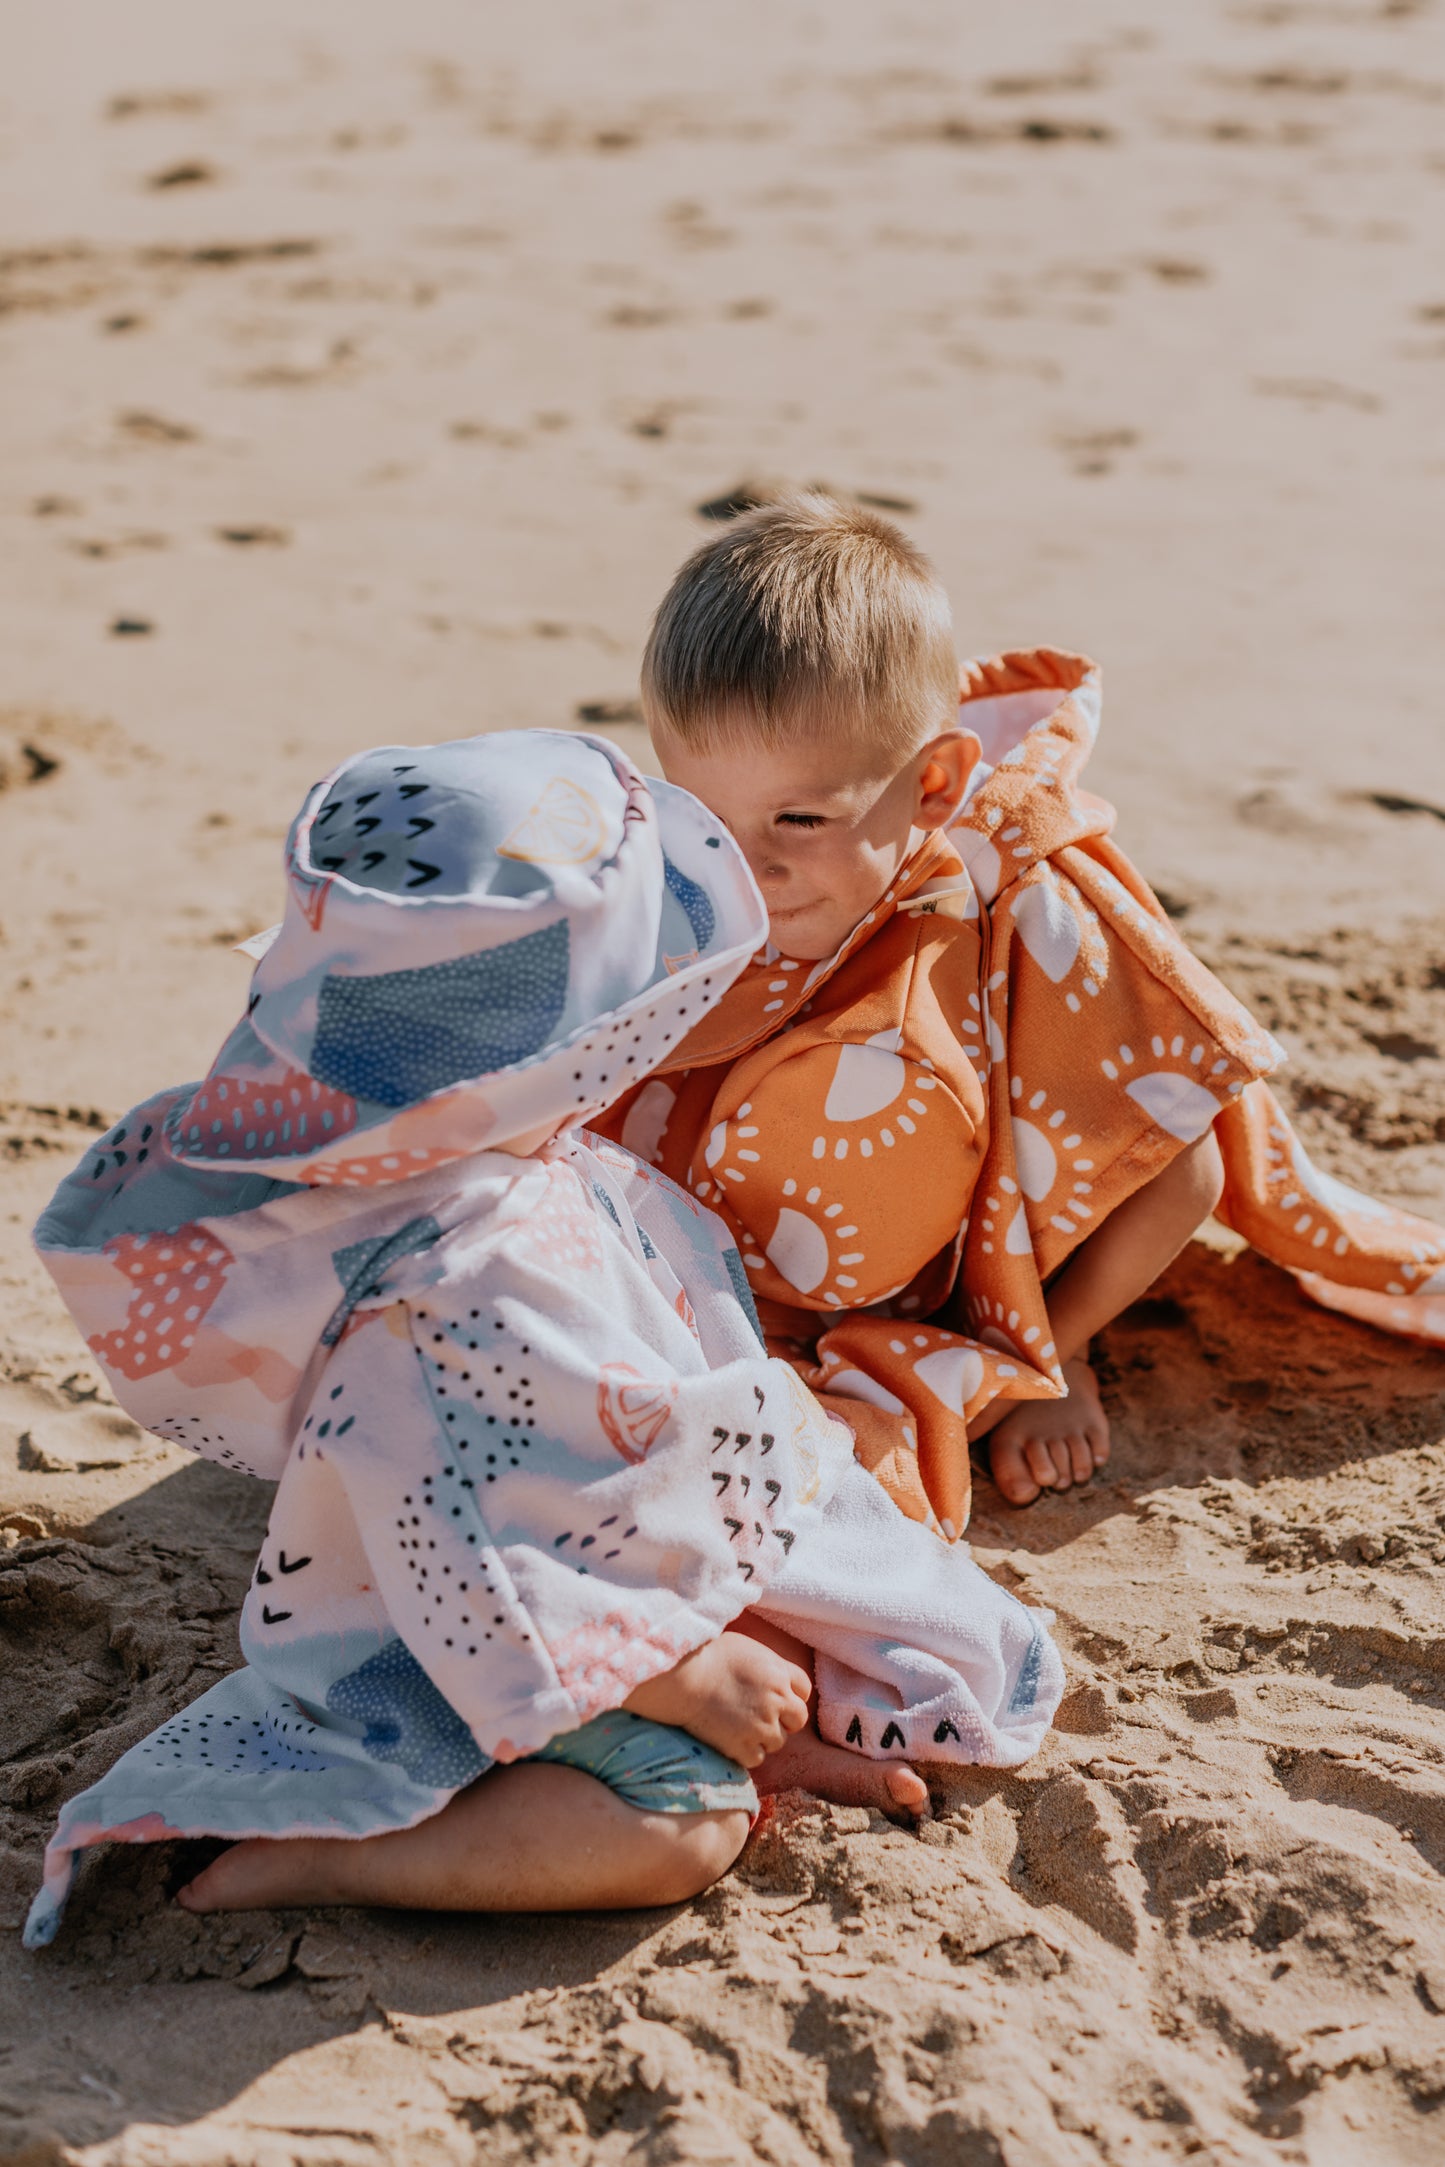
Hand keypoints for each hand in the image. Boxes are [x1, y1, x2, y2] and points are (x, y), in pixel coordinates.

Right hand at [624, 1630, 811, 1765]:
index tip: (778, 1696)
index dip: (791, 1693)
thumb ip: (765, 1663)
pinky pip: (756, 1758)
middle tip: (762, 1715)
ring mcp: (762, 1726)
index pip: (804, 1688)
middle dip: (784, 1719)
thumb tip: (767, 1671)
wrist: (683, 1677)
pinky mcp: (743, 1747)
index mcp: (779, 1673)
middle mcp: (777, 1701)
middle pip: (798, 1718)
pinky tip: (732, 1739)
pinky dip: (746, 1752)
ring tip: (742, 1725)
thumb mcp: (745, 1647)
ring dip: (764, 1737)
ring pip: (778, 1741)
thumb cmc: (707, 1653)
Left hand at [986, 1356, 1110, 1506]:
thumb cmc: (1026, 1424)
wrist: (1055, 1379)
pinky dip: (1097, 1459)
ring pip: (1081, 1468)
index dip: (1041, 1478)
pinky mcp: (1093, 1421)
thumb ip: (1009, 1475)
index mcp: (1017, 1437)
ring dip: (1079, 1474)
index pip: (1033, 1472)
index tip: (1042, 1476)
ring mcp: (1070, 1425)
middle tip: (1058, 1476)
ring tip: (1073, 1471)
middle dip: (1060, 1482)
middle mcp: (1044, 1430)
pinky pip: (1101, 1452)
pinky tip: (1090, 1455)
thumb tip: (1026, 1497)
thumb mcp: (1007, 1443)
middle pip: (1058, 1476)